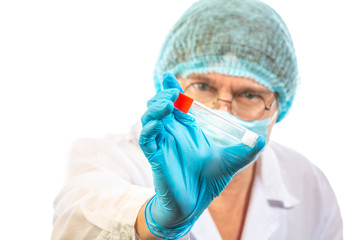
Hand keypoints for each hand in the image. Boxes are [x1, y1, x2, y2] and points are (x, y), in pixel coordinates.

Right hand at [139, 73, 265, 238]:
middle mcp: (172, 133)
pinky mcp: (155, 157)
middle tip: (173, 92)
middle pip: (159, 107)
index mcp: (186, 129)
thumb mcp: (231, 161)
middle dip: (163, 95)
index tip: (169, 76)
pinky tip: (158, 123)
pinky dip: (149, 128)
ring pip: (150, 119)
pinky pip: (146, 139)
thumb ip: (246, 150)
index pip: (176, 104)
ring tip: (168, 102)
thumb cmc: (208, 181)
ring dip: (156, 108)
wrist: (195, 204)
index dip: (170, 88)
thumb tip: (263, 138)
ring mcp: (162, 144)